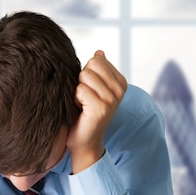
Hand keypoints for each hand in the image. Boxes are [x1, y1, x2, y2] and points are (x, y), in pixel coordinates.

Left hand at [67, 51, 126, 173]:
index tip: (89, 92)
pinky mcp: (101, 108)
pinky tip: (80, 111)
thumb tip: (99, 52)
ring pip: (84, 76)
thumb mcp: (94, 89)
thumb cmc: (85, 114)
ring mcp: (112, 99)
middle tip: (84, 99)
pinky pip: (80, 90)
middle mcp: (120, 90)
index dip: (86, 75)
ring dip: (77, 91)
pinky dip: (75, 100)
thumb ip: (98, 71)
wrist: (84, 142)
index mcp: (120, 83)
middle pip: (91, 66)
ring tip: (82, 105)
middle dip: (81, 81)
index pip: (97, 60)